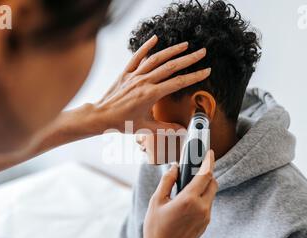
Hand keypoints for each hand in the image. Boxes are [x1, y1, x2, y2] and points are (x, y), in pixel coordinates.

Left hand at [96, 35, 210, 132]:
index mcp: (151, 95)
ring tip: (186, 45)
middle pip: (171, 67)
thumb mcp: (146, 128)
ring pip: (156, 59)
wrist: (100, 116)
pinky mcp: (126, 73)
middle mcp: (144, 82)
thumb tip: (183, 131)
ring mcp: (134, 75)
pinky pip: (137, 57)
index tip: (206, 71)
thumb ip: (166, 128)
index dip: (194, 76)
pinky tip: (155, 38)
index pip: (178, 83)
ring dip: (172, 50)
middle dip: (189, 59)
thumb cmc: (121, 123)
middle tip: (202, 52)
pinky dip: (146, 46)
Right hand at [133, 150, 217, 237]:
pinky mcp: (205, 224)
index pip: (205, 175)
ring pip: (211, 195)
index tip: (209, 152)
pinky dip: (201, 198)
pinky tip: (188, 200)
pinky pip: (207, 205)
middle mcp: (201, 208)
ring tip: (189, 185)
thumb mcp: (156, 201)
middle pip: (213, 183)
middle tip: (196, 168)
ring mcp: (205, 217)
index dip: (208, 161)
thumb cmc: (155, 228)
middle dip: (207, 173)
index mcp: (189, 199)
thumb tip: (175, 167)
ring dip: (204, 187)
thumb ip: (167, 181)